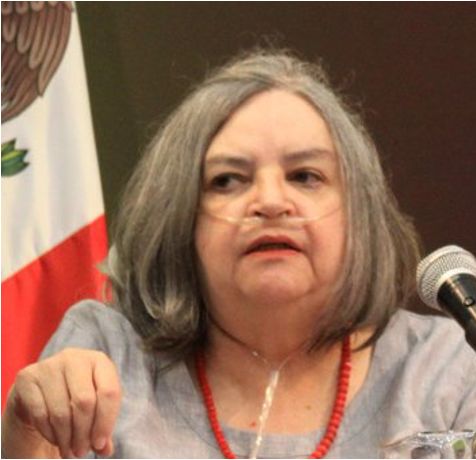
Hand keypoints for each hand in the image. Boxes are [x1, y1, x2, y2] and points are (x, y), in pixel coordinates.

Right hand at [1, 348, 121, 457]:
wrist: (39, 391)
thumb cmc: (74, 398)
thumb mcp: (94, 407)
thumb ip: (102, 426)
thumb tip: (106, 449)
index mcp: (98, 360)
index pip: (109, 391)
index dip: (106, 422)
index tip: (100, 444)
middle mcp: (75, 357)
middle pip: (85, 402)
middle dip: (84, 433)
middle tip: (82, 452)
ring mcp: (49, 365)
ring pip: (62, 411)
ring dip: (67, 438)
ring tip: (70, 450)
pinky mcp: (27, 377)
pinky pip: (41, 414)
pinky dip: (50, 433)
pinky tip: (55, 438)